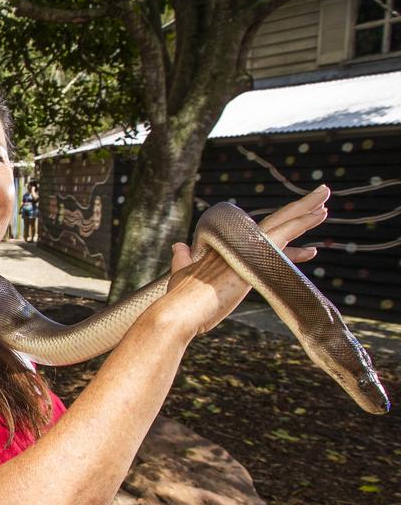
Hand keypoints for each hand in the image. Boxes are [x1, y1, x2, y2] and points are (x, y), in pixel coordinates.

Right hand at [165, 185, 328, 336]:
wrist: (178, 310)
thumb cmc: (180, 300)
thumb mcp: (182, 276)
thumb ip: (182, 260)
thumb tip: (178, 246)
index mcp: (224, 249)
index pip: (258, 240)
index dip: (281, 238)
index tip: (304, 247)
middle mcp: (235, 244)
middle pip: (272, 222)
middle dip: (296, 209)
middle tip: (320, 194)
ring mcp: (244, 249)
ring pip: (280, 224)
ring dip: (304, 210)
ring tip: (325, 198)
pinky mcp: (252, 256)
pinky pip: (283, 235)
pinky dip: (300, 223)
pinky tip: (318, 214)